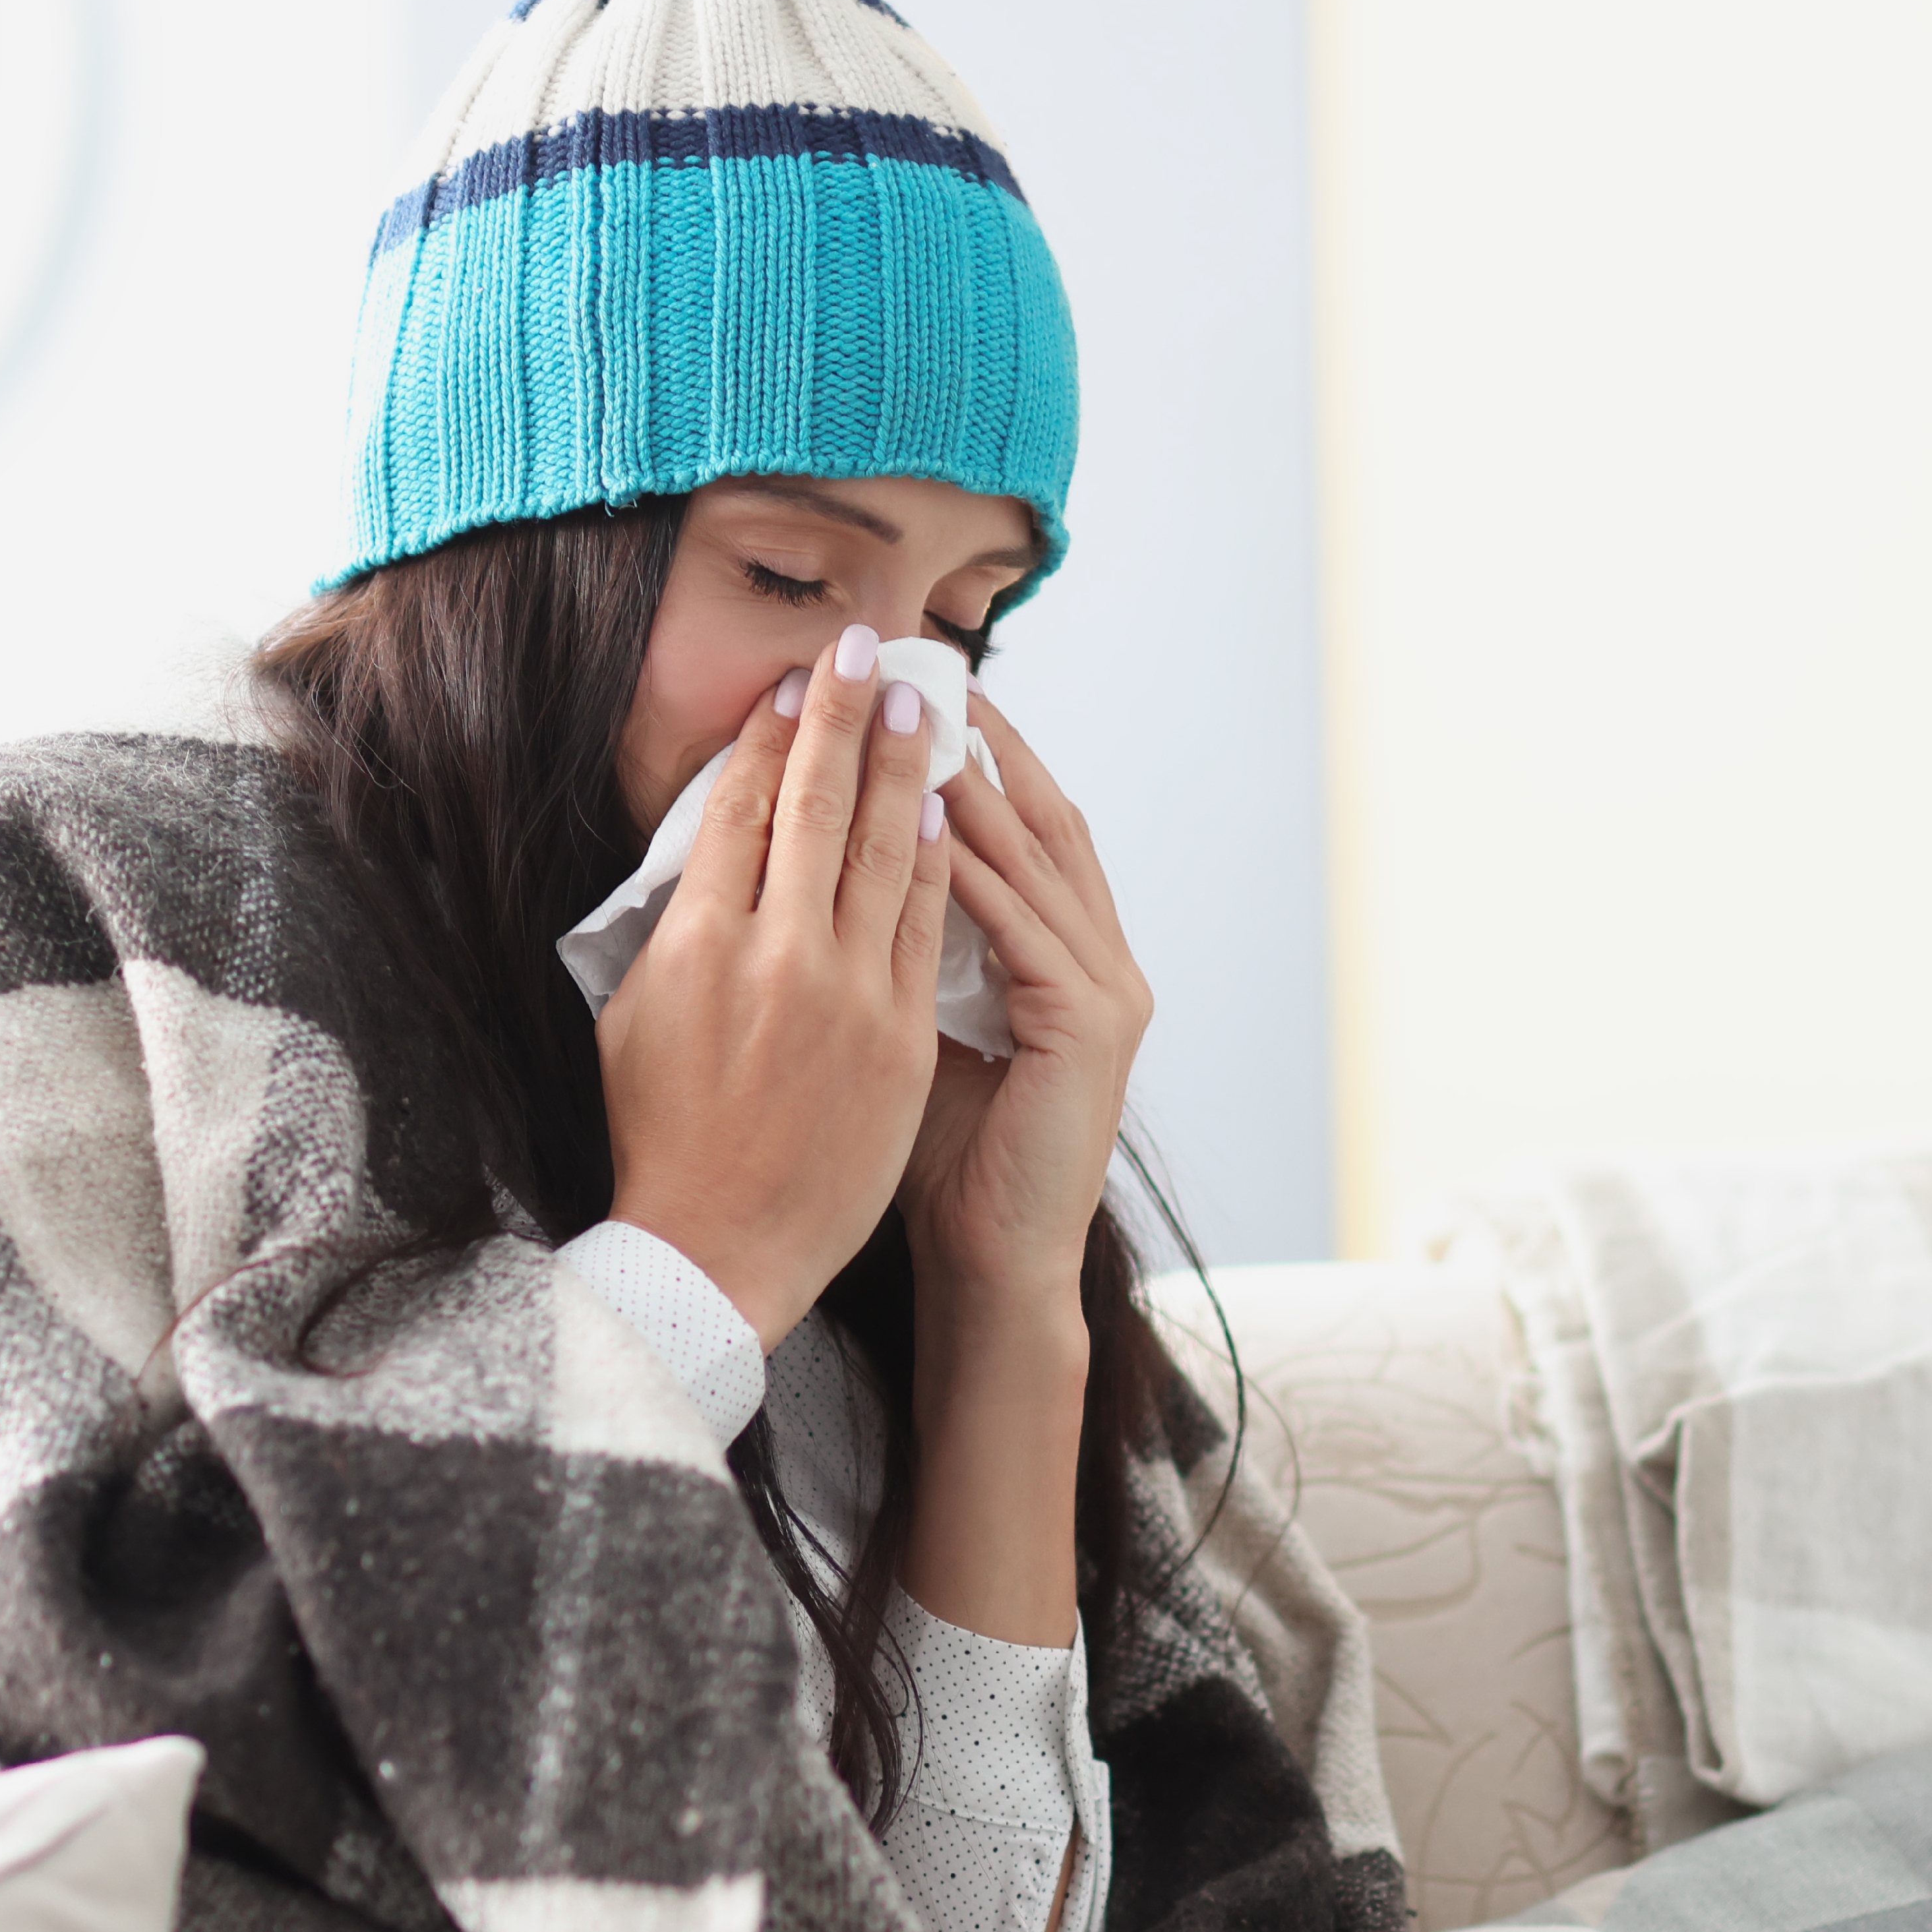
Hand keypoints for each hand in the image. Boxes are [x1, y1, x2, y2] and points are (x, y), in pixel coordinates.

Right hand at [596, 629, 953, 1343]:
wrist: (718, 1246)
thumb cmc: (663, 1136)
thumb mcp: (636, 1015)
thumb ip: (674, 926)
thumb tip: (707, 851)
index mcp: (697, 942)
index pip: (743, 808)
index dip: (772, 736)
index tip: (795, 684)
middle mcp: (775, 955)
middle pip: (817, 806)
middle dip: (845, 717)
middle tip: (867, 649)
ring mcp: (846, 993)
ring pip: (885, 852)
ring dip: (905, 768)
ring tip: (922, 706)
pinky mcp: (900, 1035)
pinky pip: (925, 924)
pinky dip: (938, 859)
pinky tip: (946, 808)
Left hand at [898, 685, 1151, 1309]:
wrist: (992, 1264)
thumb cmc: (941, 1161)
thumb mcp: (914, 1028)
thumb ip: (899, 950)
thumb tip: (823, 866)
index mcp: (1066, 957)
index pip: (1020, 830)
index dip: (971, 758)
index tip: (908, 693)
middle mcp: (1102, 959)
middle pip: (1043, 818)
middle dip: (985, 742)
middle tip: (921, 667)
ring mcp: (1107, 991)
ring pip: (1038, 858)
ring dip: (976, 785)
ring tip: (917, 717)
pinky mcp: (1092, 1026)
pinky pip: (1026, 925)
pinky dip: (978, 870)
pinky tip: (928, 822)